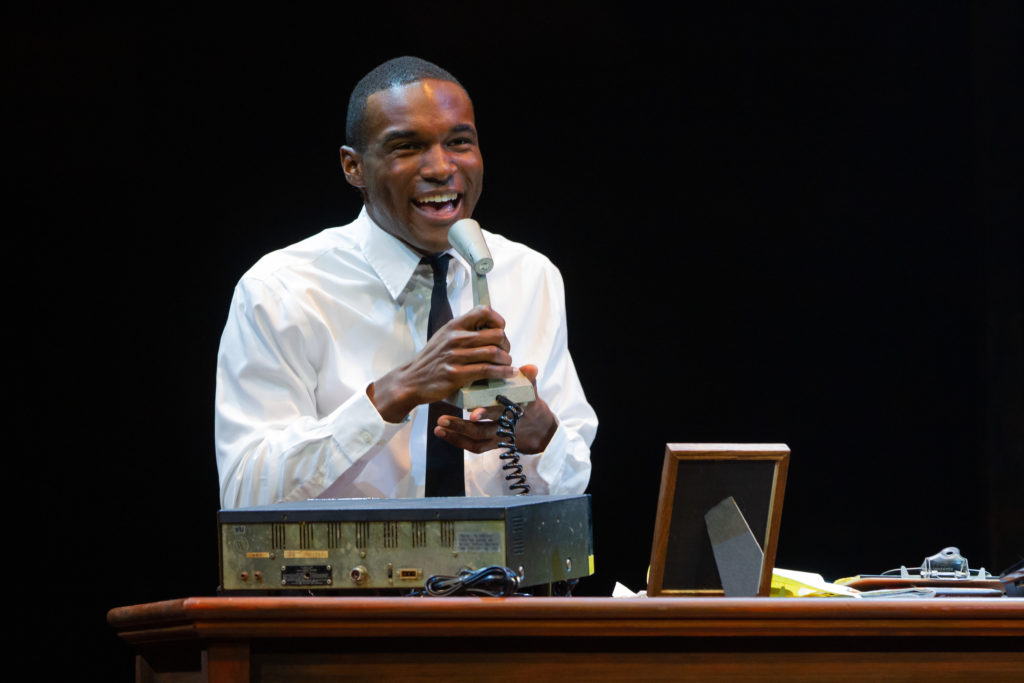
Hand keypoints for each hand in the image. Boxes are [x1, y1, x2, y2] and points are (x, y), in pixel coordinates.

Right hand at [369, 306, 515, 421]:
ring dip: (506, 360)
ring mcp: (455, 356)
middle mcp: (455, 338)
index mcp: (454, 325)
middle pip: (496, 334)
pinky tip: (507, 374)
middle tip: (505, 353)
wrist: (411, 380)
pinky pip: (486, 370)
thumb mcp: (445, 336)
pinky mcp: (456, 374)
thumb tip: (490, 328)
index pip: (484, 311)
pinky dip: (502, 372)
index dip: (498, 321)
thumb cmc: (432, 360)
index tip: (500, 332)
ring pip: (494, 353)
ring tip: (507, 365)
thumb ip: (464, 331)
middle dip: (506, 345)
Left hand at [432, 365, 557, 453]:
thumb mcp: (530, 390)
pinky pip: (474, 446)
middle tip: (443, 420)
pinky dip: (457, 441)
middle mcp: (505, 427)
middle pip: (484, 431)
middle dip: (463, 427)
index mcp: (514, 412)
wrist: (536, 427)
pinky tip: (441, 432)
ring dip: (456, 434)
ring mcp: (497, 438)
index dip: (488, 413)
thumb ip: (528, 379)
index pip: (501, 413)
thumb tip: (531, 367)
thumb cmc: (527, 402)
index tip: (473, 412)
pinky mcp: (491, 444)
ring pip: (476, 440)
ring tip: (439, 426)